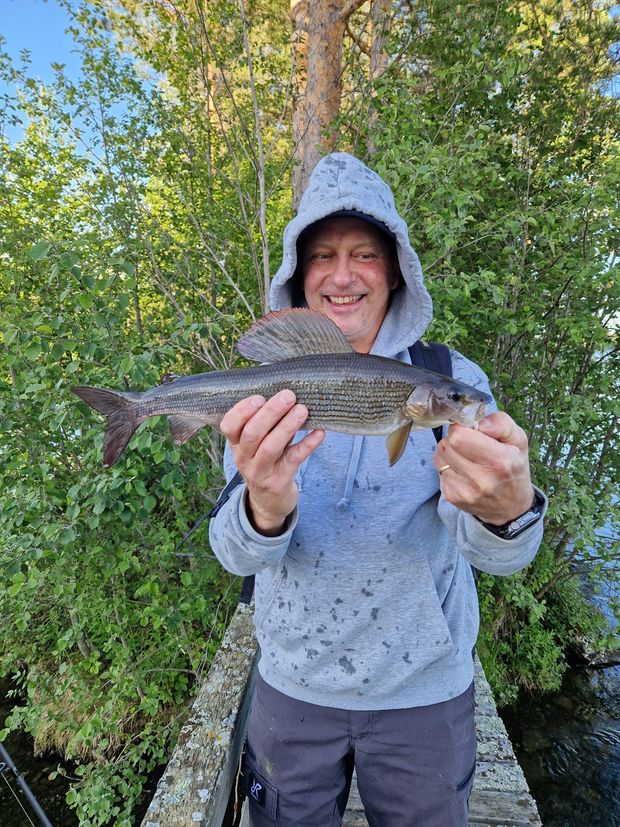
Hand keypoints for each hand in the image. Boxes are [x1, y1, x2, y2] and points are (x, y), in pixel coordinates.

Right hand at [219, 389, 324, 535]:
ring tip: (303, 410)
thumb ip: (267, 422)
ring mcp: (260, 472)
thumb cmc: (266, 461)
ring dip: (287, 426)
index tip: (259, 397)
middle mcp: (244, 458)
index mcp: (236, 444)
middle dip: (270, 412)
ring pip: (270, 447)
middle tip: (288, 395)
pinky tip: (320, 432)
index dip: (242, 410)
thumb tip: (286, 393)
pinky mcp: (279, 482)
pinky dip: (308, 444)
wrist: (269, 501)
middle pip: (252, 433)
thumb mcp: (258, 444)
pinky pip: (294, 460)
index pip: (229, 425)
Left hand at [433, 411, 532, 524]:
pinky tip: (462, 471)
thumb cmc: (514, 468)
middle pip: (446, 445)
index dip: (461, 428)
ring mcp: (465, 491)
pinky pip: (439, 472)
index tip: (470, 430)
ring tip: (466, 457)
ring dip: (448, 453)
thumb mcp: (518, 440)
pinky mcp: (453, 498)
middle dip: (454, 438)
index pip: (459, 436)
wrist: (511, 507)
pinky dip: (448, 468)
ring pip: (439, 457)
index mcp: (499, 461)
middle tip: (468, 443)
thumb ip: (500, 423)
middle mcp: (480, 479)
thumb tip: (477, 422)